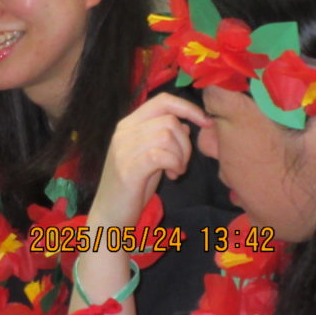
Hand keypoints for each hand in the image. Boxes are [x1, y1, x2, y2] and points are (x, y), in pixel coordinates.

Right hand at [89, 93, 209, 227]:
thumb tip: (185, 123)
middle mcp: (123, 132)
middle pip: (169, 120)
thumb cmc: (131, 186)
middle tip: (182, 163)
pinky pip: (161, 154)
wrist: (109, 214)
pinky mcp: (128, 169)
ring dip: (181, 155)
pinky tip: (172, 176)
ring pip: (167, 135)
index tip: (206, 122)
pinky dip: (174, 164)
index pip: (162, 101)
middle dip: (186, 143)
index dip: (188, 107)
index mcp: (128, 125)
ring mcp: (123, 149)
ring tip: (175, 171)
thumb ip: (163, 137)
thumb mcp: (149, 156)